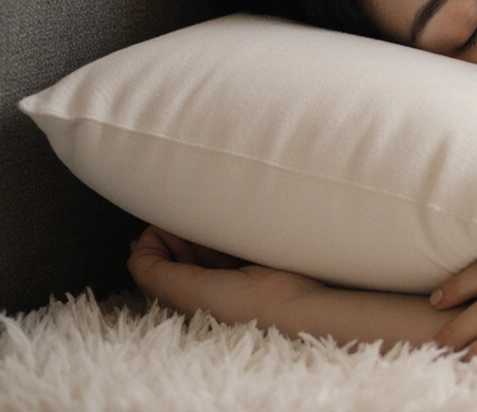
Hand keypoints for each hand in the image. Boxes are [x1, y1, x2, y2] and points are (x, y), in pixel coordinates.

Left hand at [127, 225, 325, 326]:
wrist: (292, 304)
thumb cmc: (239, 304)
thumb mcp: (184, 290)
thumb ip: (152, 270)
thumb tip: (138, 244)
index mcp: (181, 297)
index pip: (152, 261)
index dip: (154, 239)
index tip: (168, 223)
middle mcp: (200, 286)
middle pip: (175, 250)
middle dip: (176, 231)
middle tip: (190, 216)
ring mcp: (226, 274)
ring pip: (200, 243)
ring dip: (201, 228)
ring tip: (211, 216)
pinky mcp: (249, 263)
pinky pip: (226, 240)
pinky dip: (223, 229)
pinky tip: (230, 222)